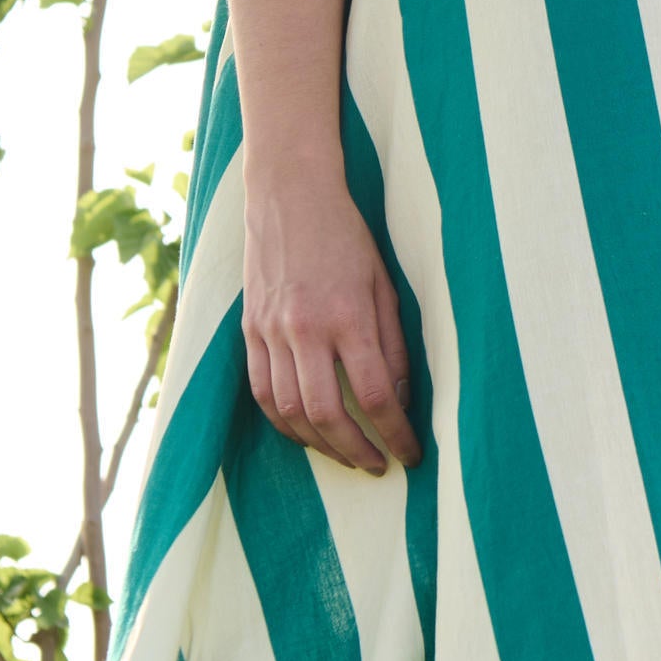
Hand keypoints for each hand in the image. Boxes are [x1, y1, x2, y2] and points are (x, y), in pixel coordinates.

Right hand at [243, 179, 423, 473]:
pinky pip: (261, 392)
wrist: (290, 195)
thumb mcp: (384, 286)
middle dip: (356, 451)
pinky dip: (284, 424)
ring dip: (320, 445)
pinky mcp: (249, 330)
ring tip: (346, 455)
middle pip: (327, 414)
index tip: (411, 455)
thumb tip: (398, 401)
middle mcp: (305, 328)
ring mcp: (271, 331)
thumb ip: (392, 346)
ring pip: (289, 412)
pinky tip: (306, 434)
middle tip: (378, 465)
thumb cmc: (347, 237)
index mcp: (348, 315)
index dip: (396, 434)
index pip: (374, 395)